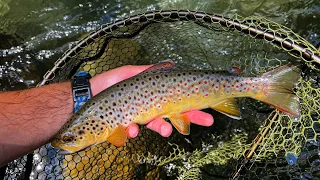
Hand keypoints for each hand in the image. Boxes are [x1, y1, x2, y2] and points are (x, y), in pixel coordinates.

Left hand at [90, 65, 213, 137]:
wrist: (88, 94)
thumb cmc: (110, 82)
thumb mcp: (131, 72)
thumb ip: (150, 70)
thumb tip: (171, 65)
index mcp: (154, 94)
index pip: (177, 100)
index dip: (192, 105)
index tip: (208, 109)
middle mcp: (150, 107)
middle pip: (174, 114)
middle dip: (190, 117)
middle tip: (207, 121)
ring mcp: (139, 118)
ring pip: (156, 125)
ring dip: (163, 128)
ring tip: (168, 131)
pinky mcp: (126, 127)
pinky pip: (133, 132)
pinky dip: (133, 131)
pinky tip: (131, 129)